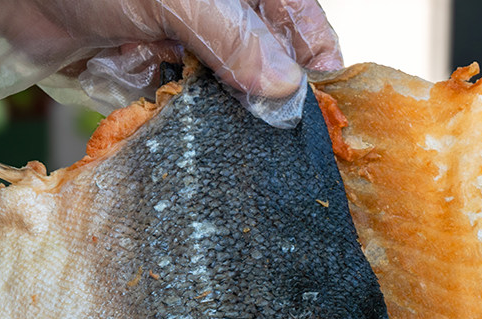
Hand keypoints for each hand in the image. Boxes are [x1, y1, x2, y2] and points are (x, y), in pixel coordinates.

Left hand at [0, 0, 341, 121]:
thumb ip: (231, 36)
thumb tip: (285, 89)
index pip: (303, 22)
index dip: (316, 65)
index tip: (320, 110)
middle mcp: (223, 7)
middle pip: (273, 61)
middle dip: (270, 98)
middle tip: (280, 142)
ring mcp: (192, 36)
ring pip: (235, 88)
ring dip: (226, 112)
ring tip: (226, 132)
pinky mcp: (162, 64)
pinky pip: (195, 102)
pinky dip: (189, 114)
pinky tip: (185, 119)